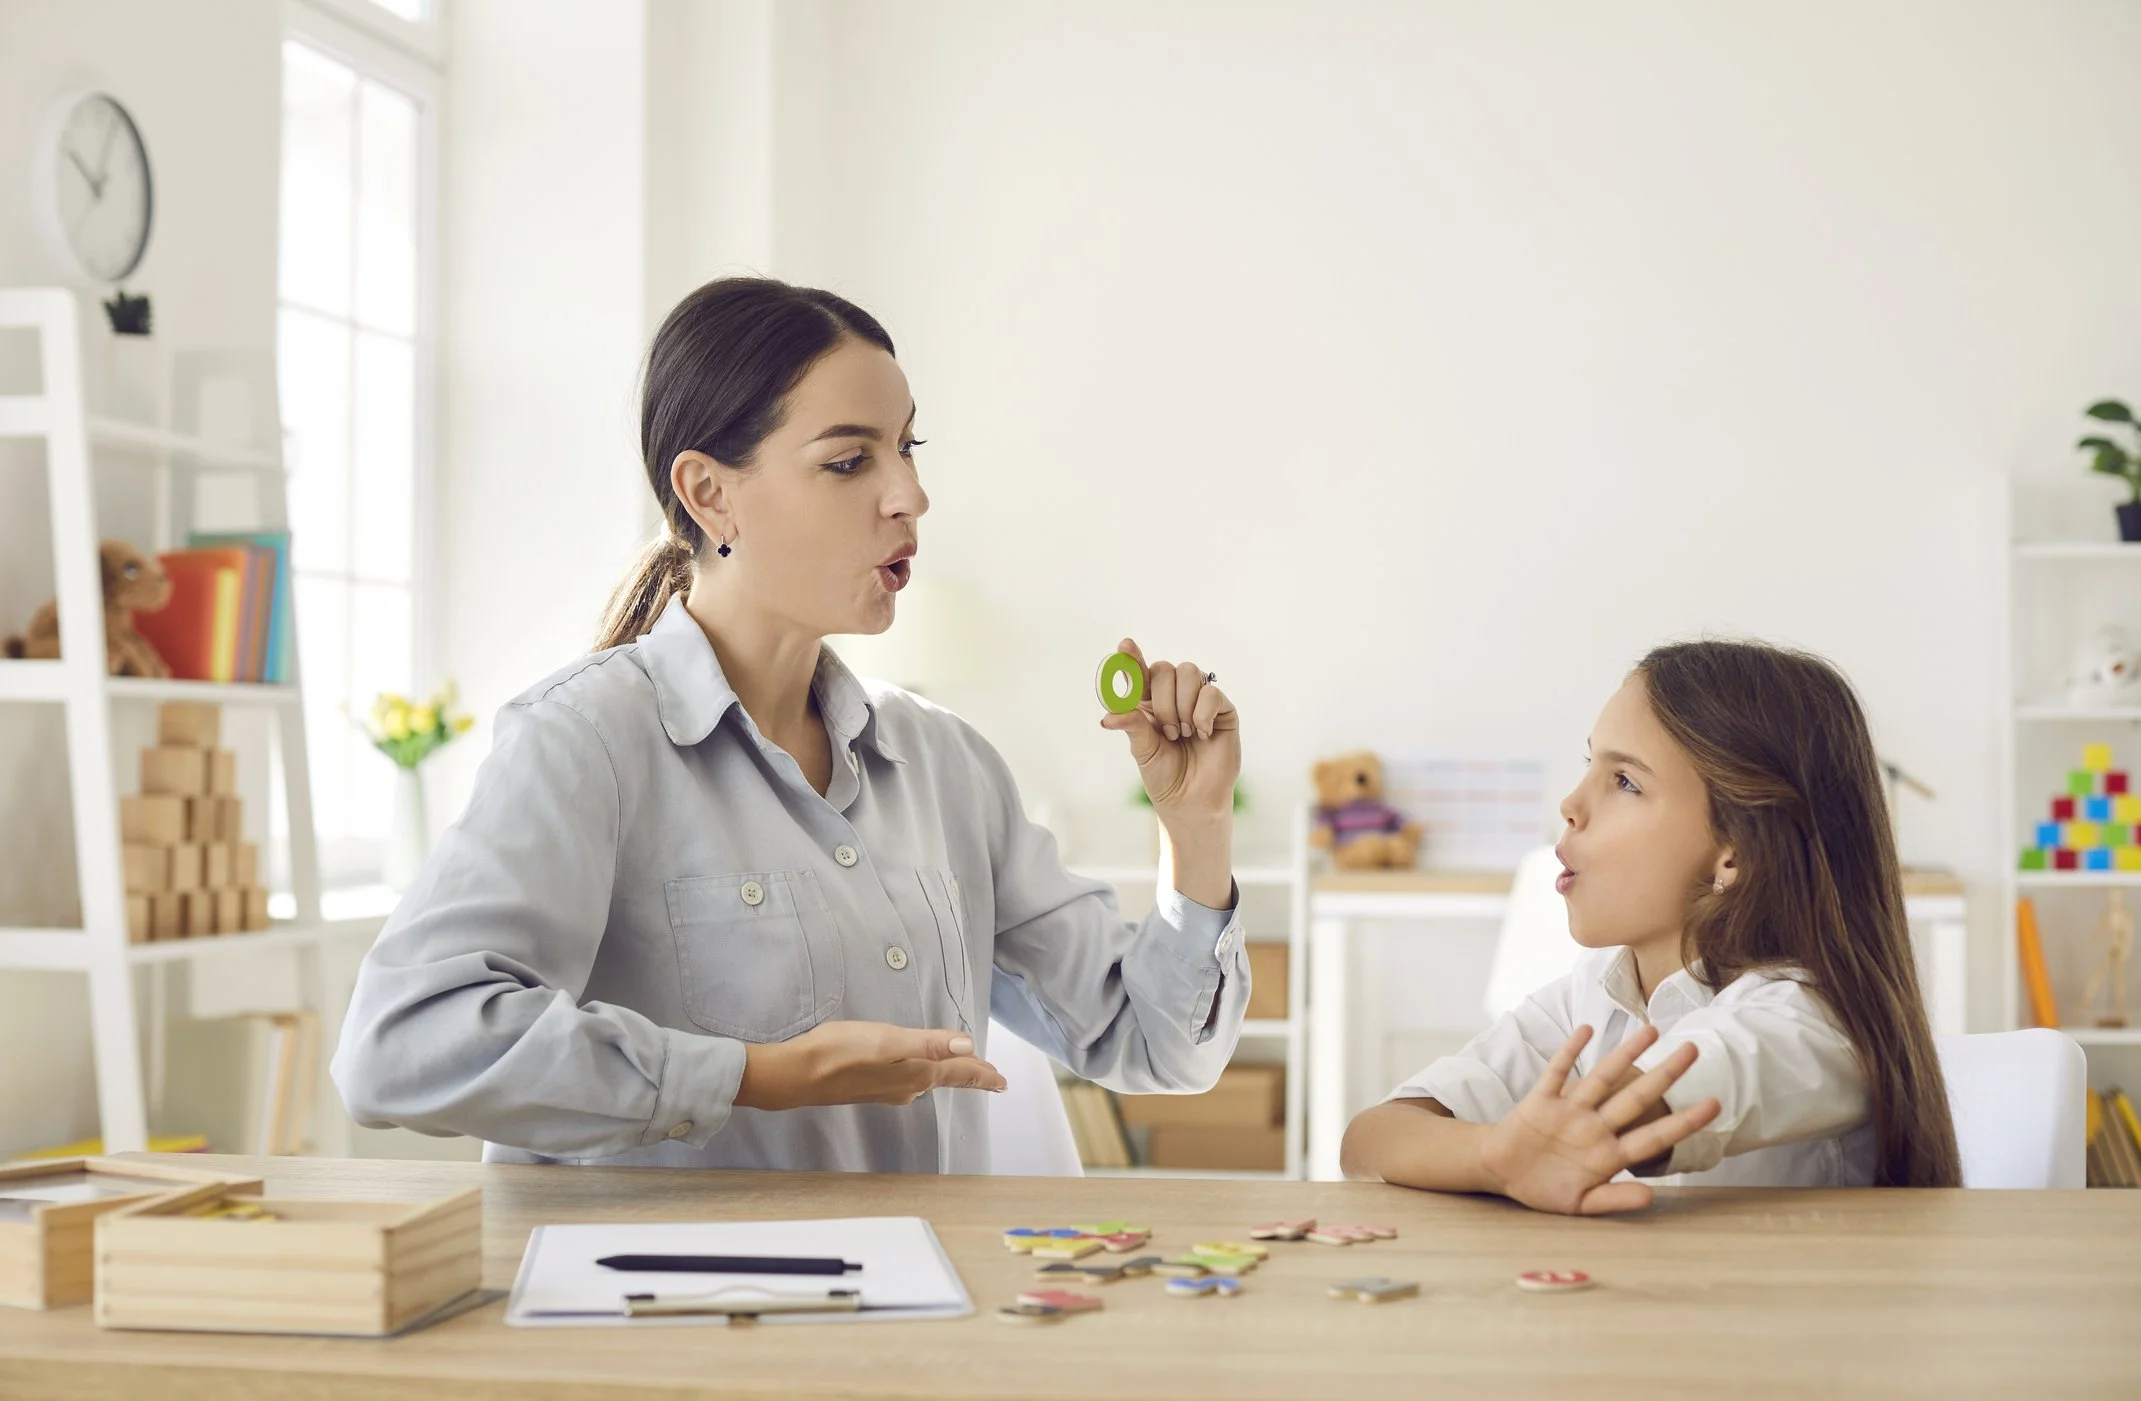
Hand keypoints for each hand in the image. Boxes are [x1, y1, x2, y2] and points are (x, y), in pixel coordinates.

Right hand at [734, 1021, 1005, 1110]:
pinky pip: (910, 1081)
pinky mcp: (870, 1087)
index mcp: (916, 1073)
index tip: (1003, 1081)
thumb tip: (968, 1047)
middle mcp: (907, 1087)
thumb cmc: (842, 1051)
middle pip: (947, 1080)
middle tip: (991, 1078)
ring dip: (949, 1076)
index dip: (983, 1075)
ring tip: (962, 1072)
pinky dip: (925, 1075)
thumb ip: (929, 1044)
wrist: (799, 1075)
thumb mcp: (889, 1040)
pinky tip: (918, 1072)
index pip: (959, 1074)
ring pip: (929, 1082)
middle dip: (971, 1077)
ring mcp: (888, 1090)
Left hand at [1098, 638, 1240, 822]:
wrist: (1190, 800)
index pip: (1141, 671)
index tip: (1124, 645)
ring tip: (1183, 734)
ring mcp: (1200, 700)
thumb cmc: (1164, 774)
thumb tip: (1109, 714)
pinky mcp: (1223, 710)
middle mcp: (1175, 696)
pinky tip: (1201, 734)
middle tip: (1168, 732)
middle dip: (1162, 701)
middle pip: (1165, 669)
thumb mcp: (1142, 748)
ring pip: (1188, 672)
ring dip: (1182, 706)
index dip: (1133, 657)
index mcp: (1149, 702)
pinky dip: (1202, 714)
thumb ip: (1131, 724)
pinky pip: (1211, 692)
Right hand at [1479, 1023, 1719, 1214]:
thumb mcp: (1579, 1204)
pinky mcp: (1542, 1101)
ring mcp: (1570, 1112)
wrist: (1502, 1172)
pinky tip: (1587, 1030)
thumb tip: (1651, 1197)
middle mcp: (1595, 1127)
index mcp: (1608, 1155)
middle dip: (1666, 1074)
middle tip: (1694, 1049)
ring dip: (1626, 1054)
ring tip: (1651, 1030)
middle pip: (1637, 1097)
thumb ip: (1613, 1200)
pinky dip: (1571, 1052)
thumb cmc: (1544, 1190)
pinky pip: (1558, 1071)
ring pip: (1603, 1078)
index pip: (1654, 1136)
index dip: (1684, 1121)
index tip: (1715, 1105)